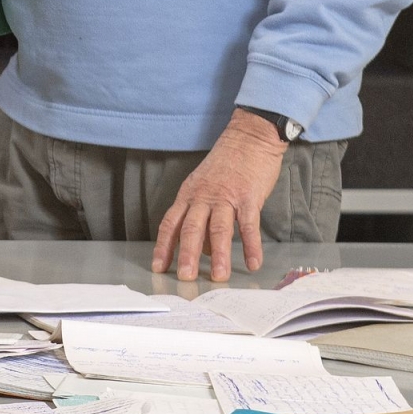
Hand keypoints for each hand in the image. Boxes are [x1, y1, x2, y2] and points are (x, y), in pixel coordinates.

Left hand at [151, 109, 289, 282]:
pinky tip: (253, 262)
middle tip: (185, 277)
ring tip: (219, 277)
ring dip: (219, 255)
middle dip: (186, 255)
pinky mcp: (248, 196)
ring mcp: (226, 196)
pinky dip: (251, 245)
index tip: (159, 266)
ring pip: (219, 229)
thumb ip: (202, 217)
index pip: (170, 223)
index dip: (164, 246)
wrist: (248, 136)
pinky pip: (249, 224)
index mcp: (189, 194)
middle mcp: (203, 196)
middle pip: (191, 228)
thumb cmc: (227, 164)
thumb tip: (204, 251)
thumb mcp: (205, 186)